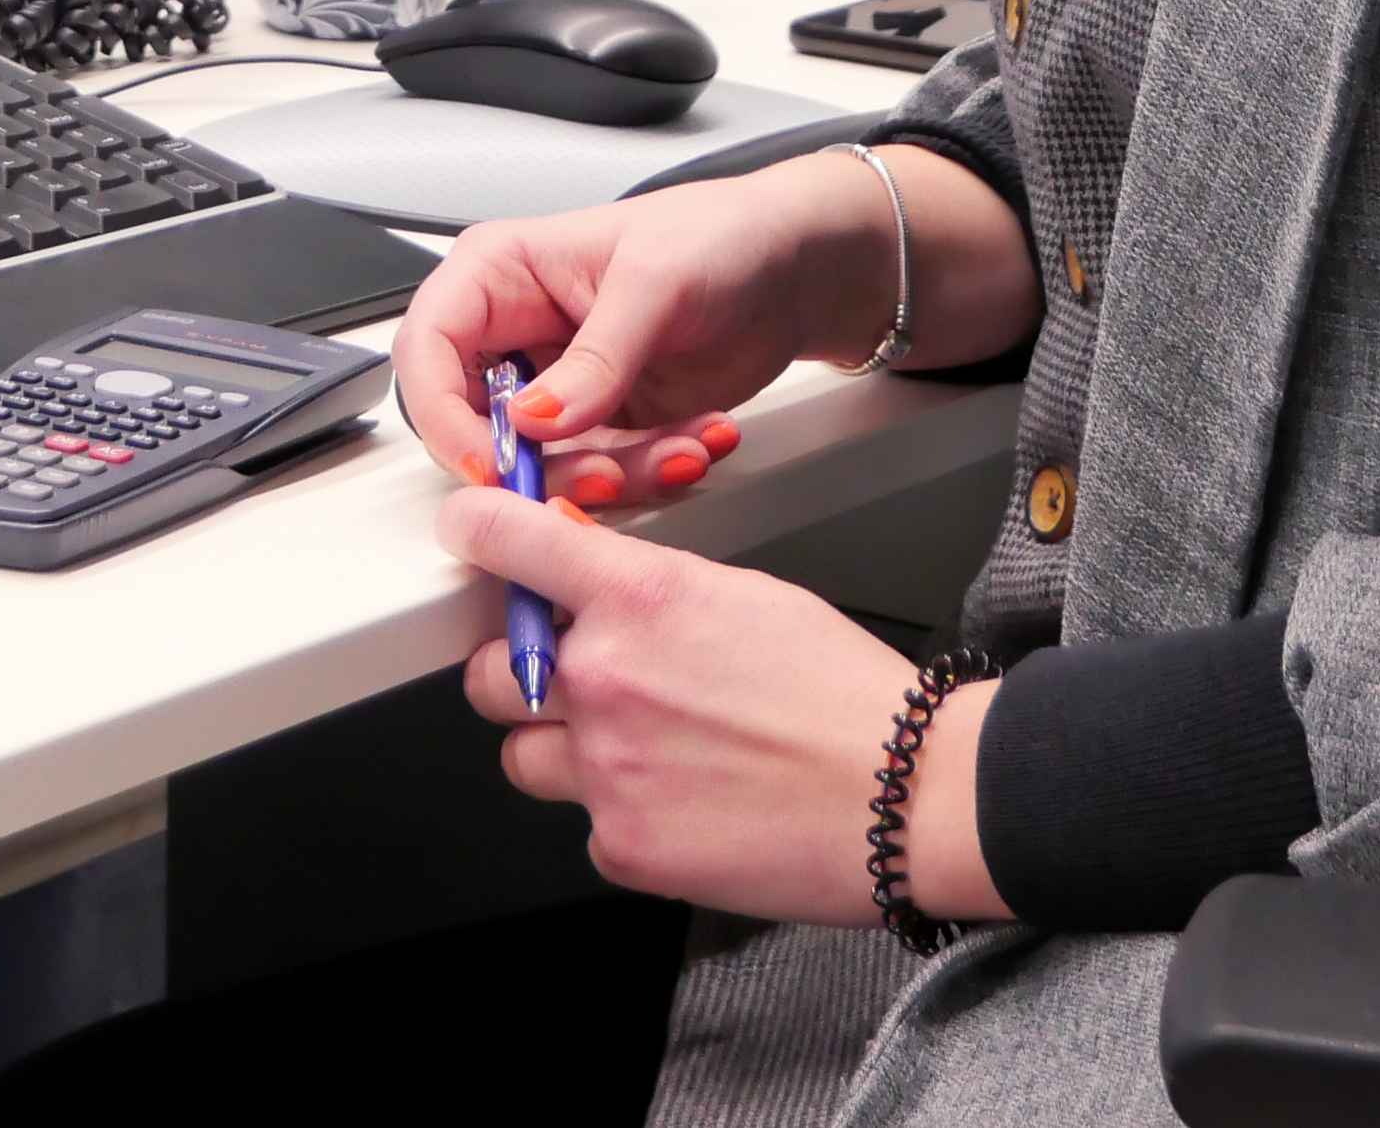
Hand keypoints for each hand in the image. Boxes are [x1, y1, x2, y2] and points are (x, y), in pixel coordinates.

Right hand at [393, 156, 887, 507]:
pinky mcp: (601, 421)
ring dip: (611, 473)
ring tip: (680, 446)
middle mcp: (516, 330)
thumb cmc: (721, 237)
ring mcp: (559, 382)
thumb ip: (593, 358)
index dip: (444, 415)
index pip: (429, 349)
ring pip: (539, 463)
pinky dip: (649, 473)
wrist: (795, 269)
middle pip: (472, 423)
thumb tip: (534, 420)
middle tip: (605, 471)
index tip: (491, 465)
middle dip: (537, 463)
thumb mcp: (654, 285)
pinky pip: (599, 472)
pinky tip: (699, 438)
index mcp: (500, 273)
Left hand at [442, 483, 1008, 926]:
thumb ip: (645, 589)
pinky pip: (585, 827)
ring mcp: (606, 769)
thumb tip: (586, 586)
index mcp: (637, 596)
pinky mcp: (624, 847)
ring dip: (563, 751)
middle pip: (489, 674)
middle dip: (525, 675)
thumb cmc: (842, 694)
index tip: (471, 538)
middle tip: (579, 682)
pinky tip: (683, 805)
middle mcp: (603, 677)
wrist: (907, 795)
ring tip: (642, 753)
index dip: (474, 533)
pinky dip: (622, 818)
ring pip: (524, 757)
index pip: (502, 539)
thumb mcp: (740, 594)